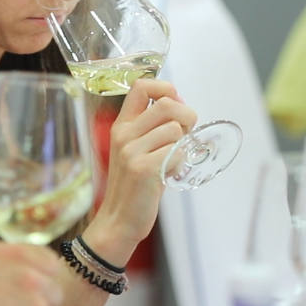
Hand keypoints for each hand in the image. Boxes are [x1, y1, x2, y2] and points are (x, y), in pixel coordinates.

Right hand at [88, 79, 197, 257]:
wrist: (119, 219)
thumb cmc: (135, 185)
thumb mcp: (136, 150)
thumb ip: (153, 128)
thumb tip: (184, 108)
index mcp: (121, 125)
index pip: (141, 86)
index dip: (165, 87)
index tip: (175, 103)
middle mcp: (123, 134)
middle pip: (167, 104)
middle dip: (186, 116)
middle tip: (184, 135)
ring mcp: (131, 151)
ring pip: (175, 130)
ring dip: (182, 145)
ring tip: (171, 161)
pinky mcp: (142, 169)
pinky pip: (176, 152)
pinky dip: (180, 163)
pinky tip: (169, 174)